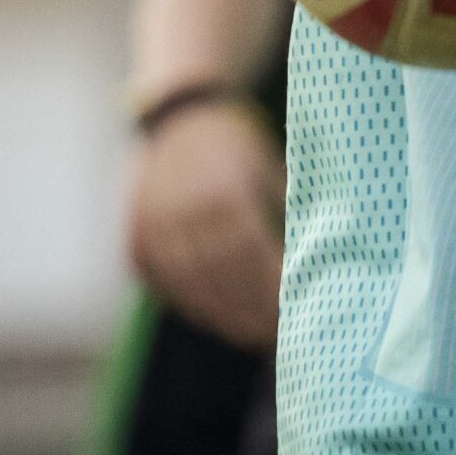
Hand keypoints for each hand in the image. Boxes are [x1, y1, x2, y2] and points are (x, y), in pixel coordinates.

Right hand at [123, 98, 283, 350]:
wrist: (181, 118)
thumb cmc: (238, 145)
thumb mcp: (268, 167)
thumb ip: (288, 211)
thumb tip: (319, 257)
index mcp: (224, 193)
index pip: (252, 256)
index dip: (271, 290)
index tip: (293, 315)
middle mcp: (185, 212)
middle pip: (222, 277)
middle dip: (250, 311)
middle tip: (274, 336)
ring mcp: (155, 226)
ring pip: (191, 286)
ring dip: (222, 316)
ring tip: (249, 335)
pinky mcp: (136, 238)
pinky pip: (163, 283)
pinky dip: (190, 304)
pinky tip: (214, 317)